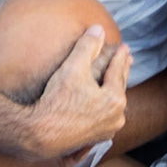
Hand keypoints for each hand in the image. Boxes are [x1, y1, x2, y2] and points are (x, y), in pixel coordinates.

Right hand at [23, 24, 130, 159]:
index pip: (118, 71)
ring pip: (114, 104)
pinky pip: (105, 118)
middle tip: (127, 59)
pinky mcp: (95, 139)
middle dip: (122, 72)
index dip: (120, 56)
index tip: (124, 47)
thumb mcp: (72, 68)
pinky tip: (104, 106)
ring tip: (116, 82)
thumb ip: (87, 46)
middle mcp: (116, 117)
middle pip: (120, 88)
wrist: (40, 135)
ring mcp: (107, 130)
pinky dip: (106, 107)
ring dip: (115, 90)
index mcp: (115, 99)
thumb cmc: (56, 101)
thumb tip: (98, 28)